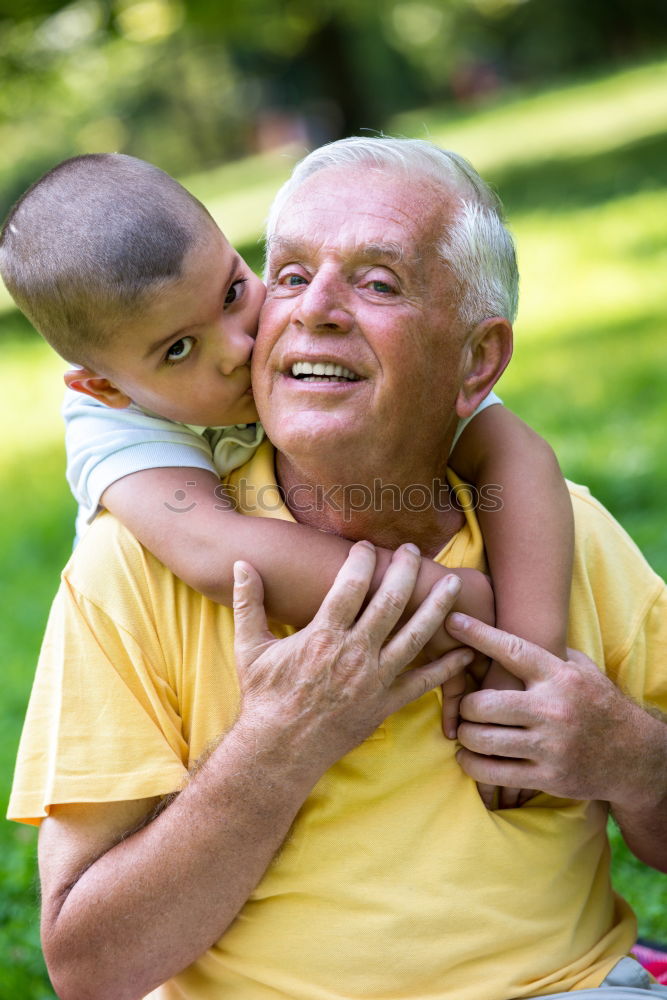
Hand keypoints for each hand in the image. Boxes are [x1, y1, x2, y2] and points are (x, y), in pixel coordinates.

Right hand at [232, 541, 474, 779]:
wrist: (278, 749)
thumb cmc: (264, 697)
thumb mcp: (249, 647)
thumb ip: (249, 603)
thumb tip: (241, 565)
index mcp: (323, 636)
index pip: (350, 585)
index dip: (362, 560)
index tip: (368, 546)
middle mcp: (354, 654)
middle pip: (390, 603)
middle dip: (405, 572)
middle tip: (413, 551)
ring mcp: (374, 680)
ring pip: (415, 637)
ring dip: (436, 608)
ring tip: (451, 585)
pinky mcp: (385, 704)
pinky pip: (423, 683)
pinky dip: (447, 667)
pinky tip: (466, 651)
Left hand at [445, 613, 652, 805]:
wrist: (635, 756)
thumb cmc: (599, 705)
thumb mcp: (582, 670)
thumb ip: (549, 652)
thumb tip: (511, 630)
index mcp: (559, 677)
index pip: (512, 651)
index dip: (479, 636)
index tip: (453, 622)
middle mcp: (553, 710)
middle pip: (486, 703)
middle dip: (465, 704)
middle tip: (465, 705)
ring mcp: (550, 746)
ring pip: (484, 740)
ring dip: (466, 735)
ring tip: (465, 731)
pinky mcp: (548, 777)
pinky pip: (494, 773)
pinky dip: (472, 764)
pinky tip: (469, 757)